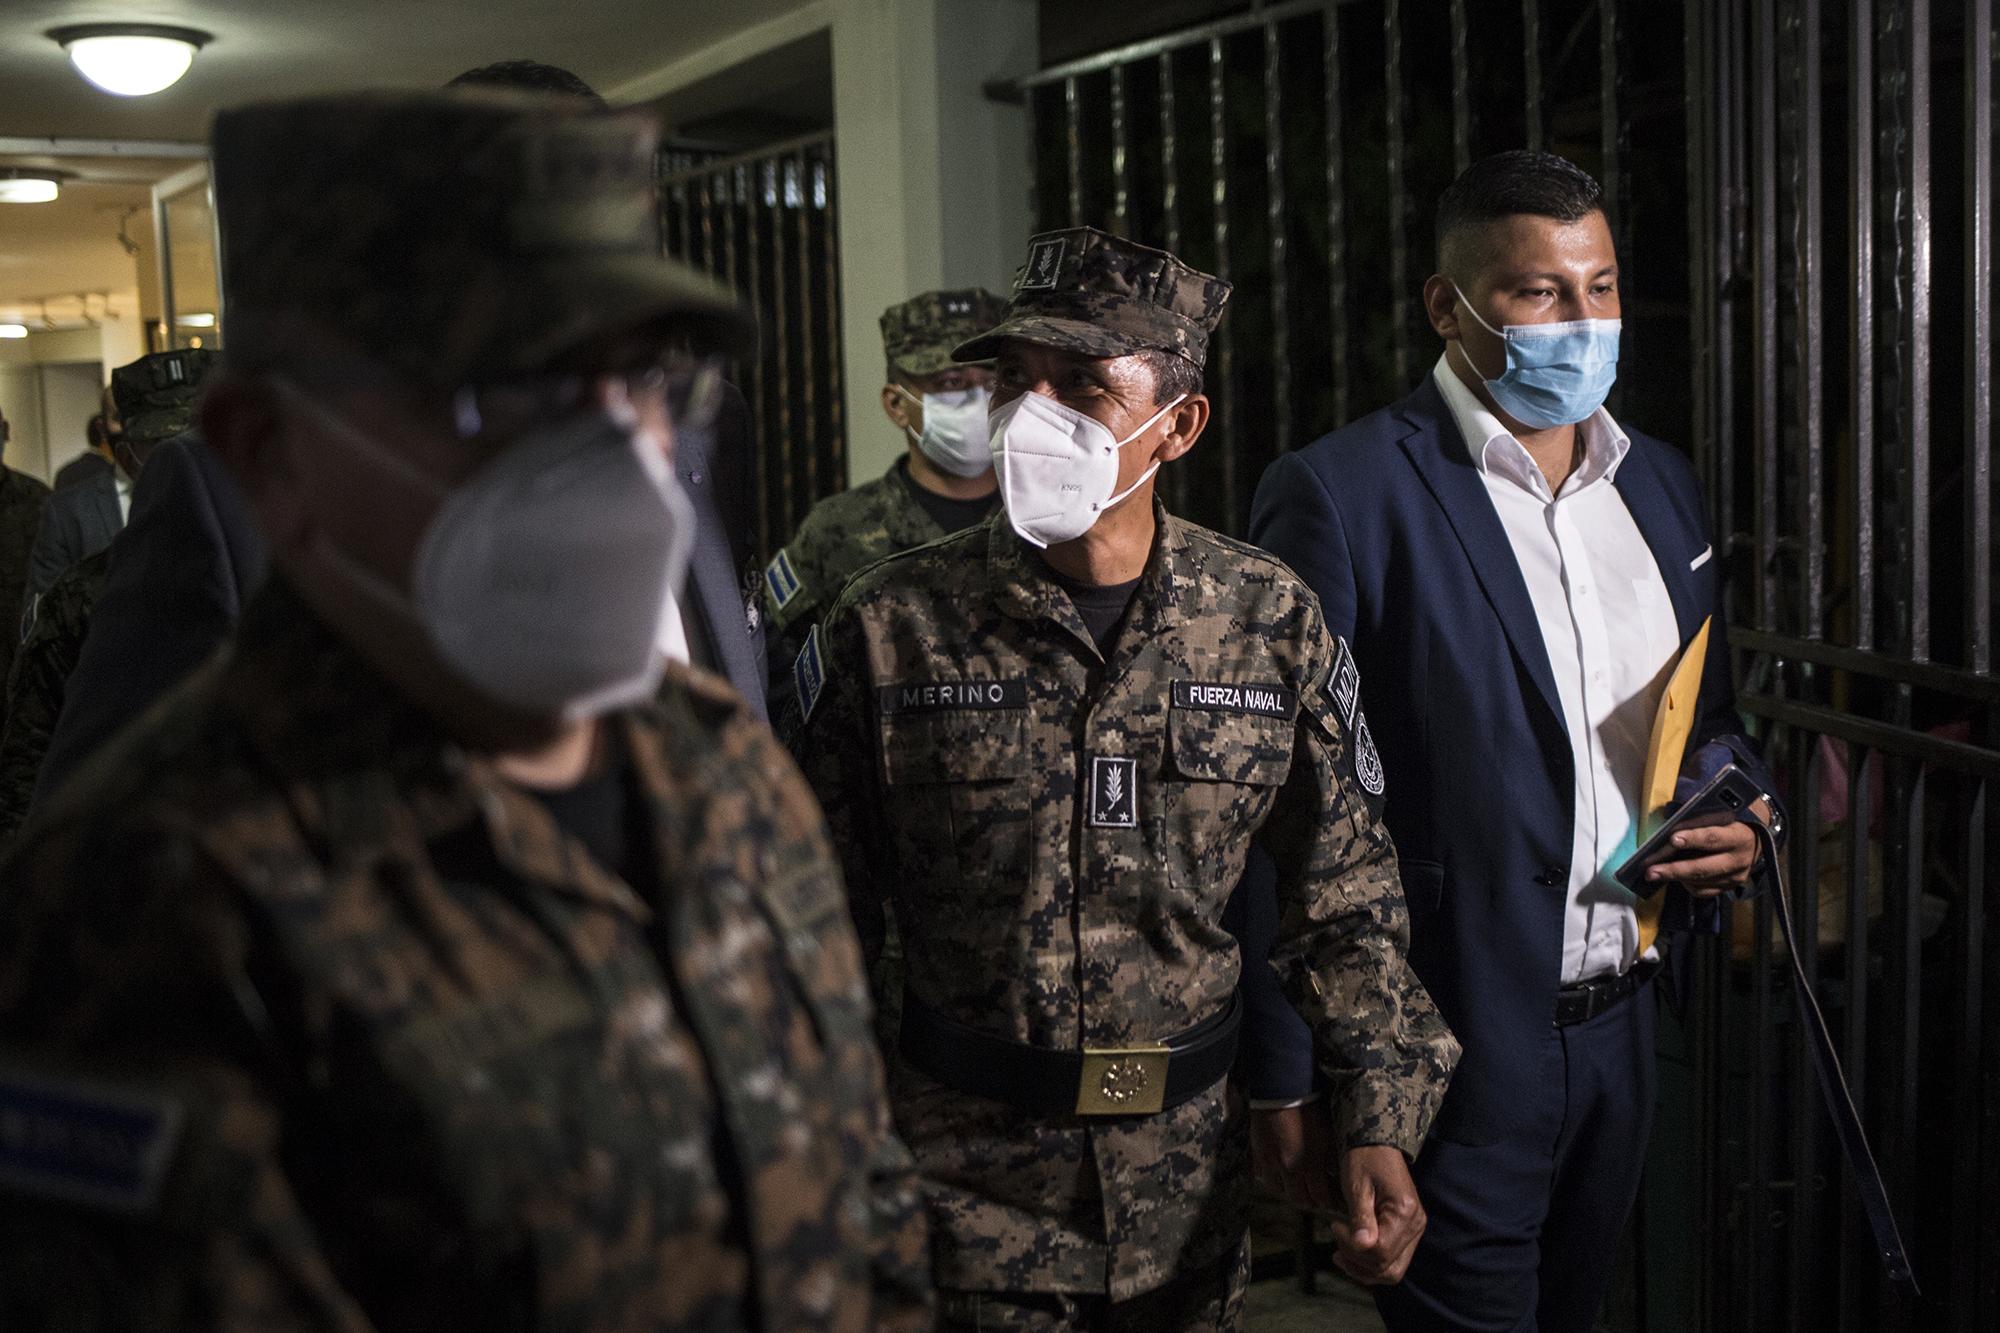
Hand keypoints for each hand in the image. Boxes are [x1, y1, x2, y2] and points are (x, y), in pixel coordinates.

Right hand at [1251, 1102, 1335, 1210]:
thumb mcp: (1327, 1136)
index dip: (1329, 1203)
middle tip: (1317, 1198)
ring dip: (1290, 1192)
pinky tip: (1280, 1175)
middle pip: (1300, 1200)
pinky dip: (1273, 1179)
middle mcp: (1290, 1169)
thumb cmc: (1309, 1110)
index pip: (1321, 1198)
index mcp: (1311, 1164)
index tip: (1334, 1201)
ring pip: (1280, 1191)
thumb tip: (1337, 1175)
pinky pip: (1264, 1176)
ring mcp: (1271, 1163)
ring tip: (1298, 1188)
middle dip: (1310, 1201)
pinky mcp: (1258, 1155)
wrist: (1282, 1091)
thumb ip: (1331, 1160)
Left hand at [1329, 1144, 1425, 1284]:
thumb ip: (1361, 1217)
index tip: (1335, 1226)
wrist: (1377, 1145)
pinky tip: (1351, 1255)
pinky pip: (1392, 1260)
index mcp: (1405, 1212)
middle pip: (1389, 1267)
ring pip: (1392, 1270)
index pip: (1380, 1250)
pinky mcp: (1406, 1232)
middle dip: (1358, 1263)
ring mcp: (1413, 1231)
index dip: (1353, 1247)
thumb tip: (1362, 1245)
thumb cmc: (1364, 1160)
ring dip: (1364, 1269)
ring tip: (1340, 1254)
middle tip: (1337, 1245)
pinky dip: (1371, 1264)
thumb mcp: (1358, 1186)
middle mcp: (1415, 1225)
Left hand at [1646, 799, 1772, 896]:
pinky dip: (1686, 884)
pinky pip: (1703, 891)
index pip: (1714, 837)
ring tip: (1654, 873)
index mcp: (1739, 836)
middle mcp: (1739, 859)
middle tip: (1650, 871)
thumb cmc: (1729, 823)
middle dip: (1674, 870)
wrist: (1756, 841)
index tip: (1672, 839)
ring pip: (1701, 882)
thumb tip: (1668, 828)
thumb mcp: (1721, 816)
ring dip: (1675, 878)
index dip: (1693, 838)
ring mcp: (1736, 876)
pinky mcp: (1730, 887)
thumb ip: (1699, 821)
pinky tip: (1675, 877)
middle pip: (1704, 867)